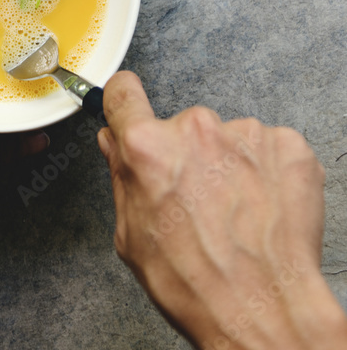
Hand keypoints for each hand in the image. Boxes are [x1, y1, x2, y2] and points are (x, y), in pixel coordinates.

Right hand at [97, 71, 346, 349]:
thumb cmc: (198, 284)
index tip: (128, 104)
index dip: (123, 102)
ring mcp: (245, 134)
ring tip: (236, 213)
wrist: (264, 309)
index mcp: (148, 148)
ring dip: (229, 164)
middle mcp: (195, 130)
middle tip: (198, 200)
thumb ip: (122, 178)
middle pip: (183, 126)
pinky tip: (262, 208)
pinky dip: (266, 172)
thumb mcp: (133, 237)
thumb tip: (115, 144)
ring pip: (228, 138)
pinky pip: (267, 147)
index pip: (123, 93)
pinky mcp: (286, 145)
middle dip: (187, 154)